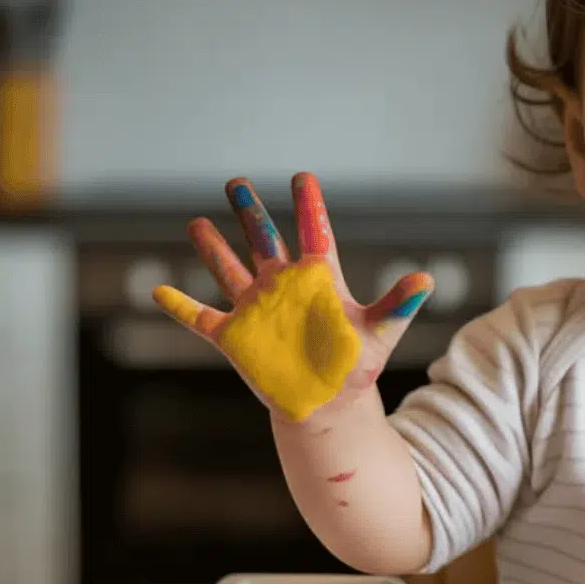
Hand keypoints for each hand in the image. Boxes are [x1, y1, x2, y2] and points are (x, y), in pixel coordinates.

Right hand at [151, 173, 432, 423]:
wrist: (328, 407)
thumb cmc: (355, 368)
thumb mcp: (379, 333)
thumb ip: (397, 304)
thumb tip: (425, 280)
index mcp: (317, 281)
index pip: (313, 234)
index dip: (309, 206)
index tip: (303, 177)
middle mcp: (283, 288)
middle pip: (264, 241)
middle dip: (249, 212)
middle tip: (236, 181)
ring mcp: (256, 311)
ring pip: (229, 270)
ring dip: (213, 247)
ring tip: (197, 221)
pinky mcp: (234, 337)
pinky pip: (200, 318)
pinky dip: (179, 306)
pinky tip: (159, 289)